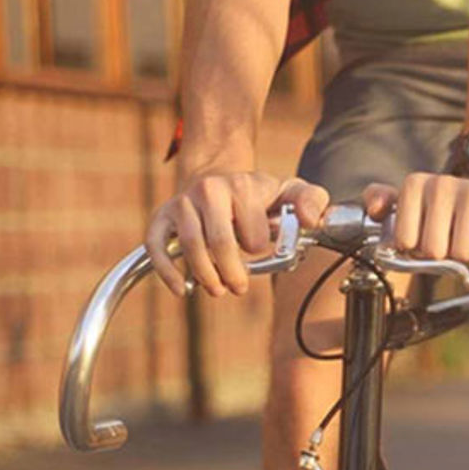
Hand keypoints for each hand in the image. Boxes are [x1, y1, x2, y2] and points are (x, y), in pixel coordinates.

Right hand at [146, 170, 329, 297]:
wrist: (219, 179)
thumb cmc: (259, 196)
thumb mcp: (291, 192)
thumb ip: (311, 201)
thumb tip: (310, 220)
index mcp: (242, 185)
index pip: (253, 234)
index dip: (259, 250)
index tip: (261, 251)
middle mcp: (208, 189)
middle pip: (220, 242)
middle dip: (232, 273)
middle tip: (239, 286)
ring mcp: (182, 202)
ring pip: (190, 246)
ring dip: (206, 276)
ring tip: (218, 289)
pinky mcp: (161, 217)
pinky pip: (157, 246)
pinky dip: (168, 272)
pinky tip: (182, 289)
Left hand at [363, 171, 468, 263]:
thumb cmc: (448, 210)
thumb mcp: (411, 203)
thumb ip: (381, 202)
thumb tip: (374, 209)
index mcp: (416, 184)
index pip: (403, 242)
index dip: (415, 248)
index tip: (425, 235)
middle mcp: (442, 184)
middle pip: (433, 250)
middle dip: (443, 253)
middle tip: (450, 237)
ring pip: (461, 255)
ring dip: (467, 254)